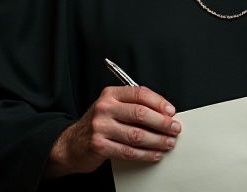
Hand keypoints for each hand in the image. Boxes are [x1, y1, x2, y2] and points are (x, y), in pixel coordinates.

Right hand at [44, 86, 181, 177]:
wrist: (71, 144)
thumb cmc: (98, 124)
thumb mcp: (111, 108)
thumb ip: (133, 106)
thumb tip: (164, 113)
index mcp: (110, 94)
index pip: (139, 93)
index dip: (159, 102)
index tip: (171, 111)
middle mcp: (104, 108)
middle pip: (140, 113)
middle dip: (162, 122)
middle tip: (174, 128)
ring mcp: (100, 127)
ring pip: (137, 134)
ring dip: (157, 140)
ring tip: (168, 143)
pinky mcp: (100, 145)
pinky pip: (129, 151)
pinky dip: (145, 154)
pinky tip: (154, 154)